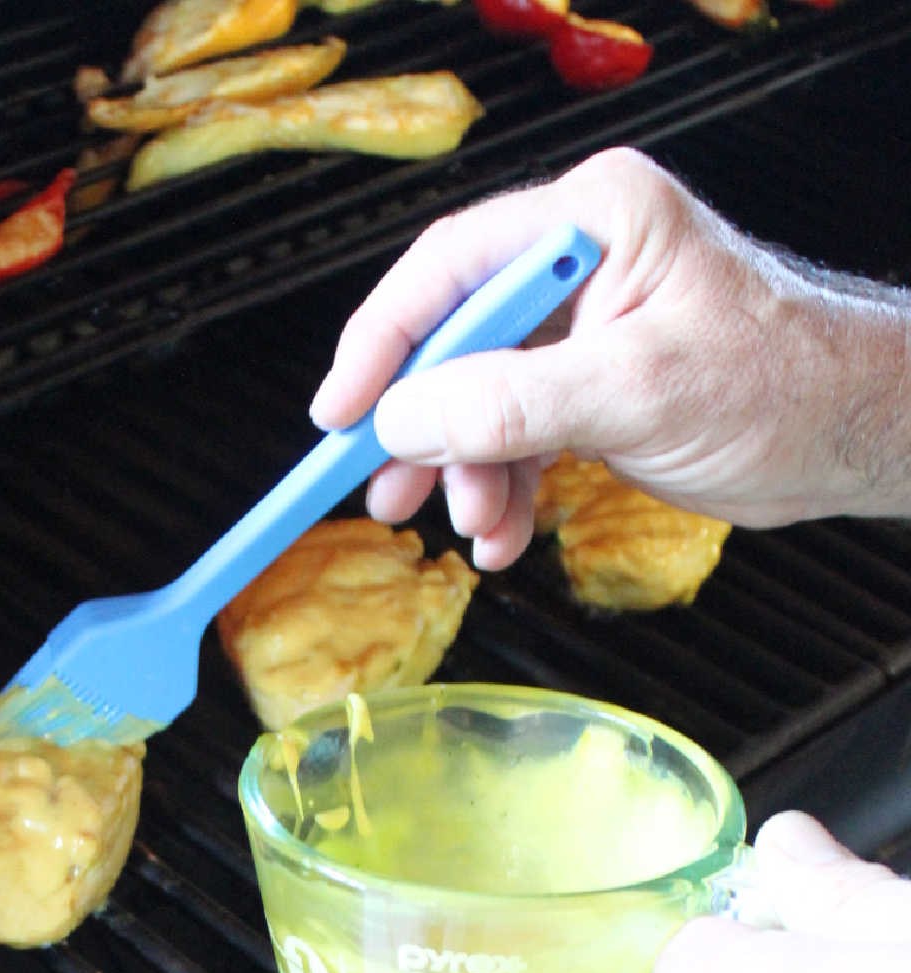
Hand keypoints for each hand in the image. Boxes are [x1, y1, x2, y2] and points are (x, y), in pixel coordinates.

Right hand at [311, 147, 910, 569]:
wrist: (848, 437)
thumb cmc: (780, 383)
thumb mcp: (635, 391)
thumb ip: (512, 403)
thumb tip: (404, 420)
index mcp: (591, 221)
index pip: (450, 269)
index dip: (383, 343)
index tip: (340, 412)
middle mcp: (577, 267)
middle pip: (456, 345)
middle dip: (425, 430)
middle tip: (387, 491)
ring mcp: (580, 331)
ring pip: (480, 404)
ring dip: (467, 475)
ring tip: (474, 528)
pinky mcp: (588, 390)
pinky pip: (516, 439)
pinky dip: (504, 491)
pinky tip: (503, 533)